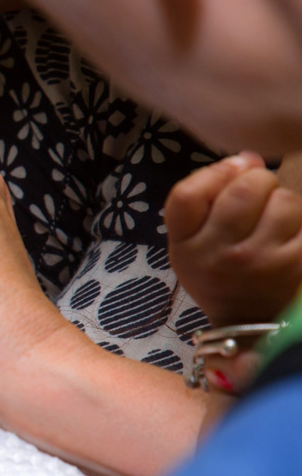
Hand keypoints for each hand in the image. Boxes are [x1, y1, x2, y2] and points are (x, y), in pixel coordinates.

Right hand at [165, 151, 301, 327]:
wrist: (246, 318)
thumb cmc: (216, 268)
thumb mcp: (190, 241)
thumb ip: (205, 198)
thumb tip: (248, 157)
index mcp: (184, 247)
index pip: (187, 195)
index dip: (214, 172)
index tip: (232, 168)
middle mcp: (217, 256)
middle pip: (242, 190)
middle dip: (257, 180)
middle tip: (257, 194)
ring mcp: (257, 262)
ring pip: (281, 200)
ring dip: (282, 200)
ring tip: (273, 218)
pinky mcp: (292, 265)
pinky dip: (298, 219)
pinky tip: (288, 232)